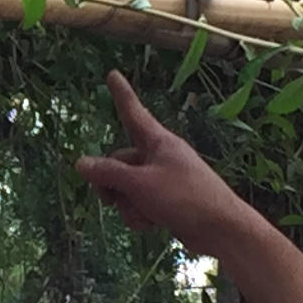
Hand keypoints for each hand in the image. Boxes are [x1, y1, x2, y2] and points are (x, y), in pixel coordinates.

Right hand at [75, 71, 262, 256]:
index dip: (121, 94)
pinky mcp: (168, 202)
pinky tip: (152, 225)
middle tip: (109, 200)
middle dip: (112, 184)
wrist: (222, 228)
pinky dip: (141, 215)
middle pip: (120, 162)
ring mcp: (164, 180)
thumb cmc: (184, 198)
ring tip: (144, 215)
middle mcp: (160, 156)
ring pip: (128, 188)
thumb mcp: (140, 184)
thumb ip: (108, 173)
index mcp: (158, 142)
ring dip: (128, 205)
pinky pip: (141, 204)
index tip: (112, 73)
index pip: (133, 112)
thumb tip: (80, 163)